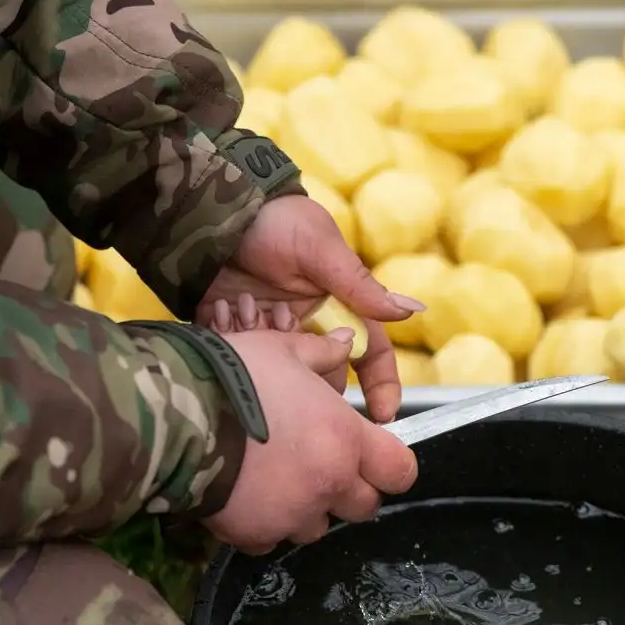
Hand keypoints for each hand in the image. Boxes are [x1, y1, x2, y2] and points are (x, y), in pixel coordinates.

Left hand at [197, 195, 425, 421]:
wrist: (216, 209)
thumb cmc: (277, 220)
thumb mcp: (318, 248)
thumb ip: (358, 284)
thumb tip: (408, 311)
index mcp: (338, 307)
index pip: (370, 353)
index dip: (381, 385)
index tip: (383, 415)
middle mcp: (308, 327)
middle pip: (324, 377)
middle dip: (312, 382)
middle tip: (296, 378)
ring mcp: (272, 335)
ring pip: (283, 374)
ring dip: (269, 355)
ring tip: (250, 315)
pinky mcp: (236, 336)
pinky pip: (241, 360)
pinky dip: (233, 343)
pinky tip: (225, 314)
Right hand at [203, 329, 418, 553]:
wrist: (173, 415)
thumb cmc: (234, 375)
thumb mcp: (281, 349)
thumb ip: (321, 352)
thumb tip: (345, 340)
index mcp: (344, 438)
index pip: (400, 471)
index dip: (391, 464)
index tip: (376, 455)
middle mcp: (327, 483)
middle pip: (364, 506)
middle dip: (349, 488)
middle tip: (320, 462)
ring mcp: (292, 515)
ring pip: (318, 526)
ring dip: (307, 507)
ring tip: (277, 477)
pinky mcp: (254, 535)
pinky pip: (272, 538)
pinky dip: (266, 523)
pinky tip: (247, 494)